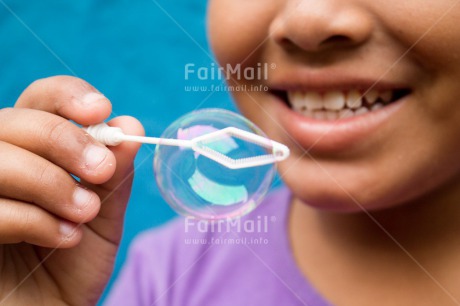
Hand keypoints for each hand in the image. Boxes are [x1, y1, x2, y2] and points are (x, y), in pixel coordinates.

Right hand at [0, 76, 143, 304]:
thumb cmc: (73, 262)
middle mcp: (0, 163)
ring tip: (87, 212)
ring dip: (52, 183)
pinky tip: (64, 239)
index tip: (101, 110)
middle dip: (65, 141)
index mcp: (34, 152)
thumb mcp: (104, 214)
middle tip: (101, 170)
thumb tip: (130, 124)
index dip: (67, 96)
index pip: (40, 101)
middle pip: (15, 121)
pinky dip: (34, 220)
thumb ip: (114, 173)